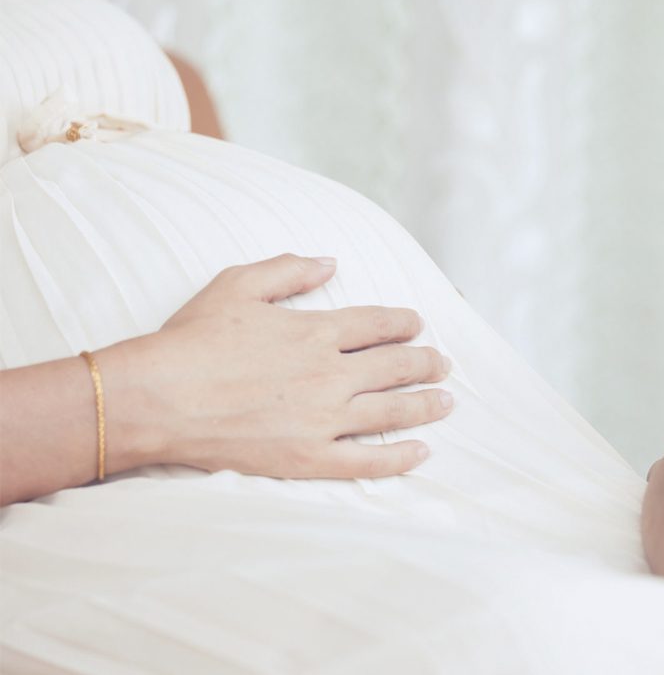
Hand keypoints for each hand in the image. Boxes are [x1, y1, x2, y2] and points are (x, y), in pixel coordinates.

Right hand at [99, 254, 451, 477]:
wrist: (157, 397)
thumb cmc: (191, 340)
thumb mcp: (237, 285)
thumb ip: (289, 270)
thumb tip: (330, 263)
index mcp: (315, 331)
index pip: (378, 324)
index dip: (403, 323)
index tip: (417, 325)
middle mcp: (329, 373)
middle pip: (396, 366)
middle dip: (425, 363)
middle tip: (443, 364)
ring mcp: (323, 418)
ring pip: (392, 411)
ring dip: (426, 405)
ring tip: (447, 401)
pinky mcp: (309, 458)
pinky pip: (367, 461)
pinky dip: (399, 457)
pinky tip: (422, 452)